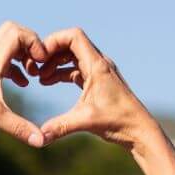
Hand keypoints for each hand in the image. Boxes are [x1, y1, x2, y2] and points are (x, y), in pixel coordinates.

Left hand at [0, 21, 48, 146]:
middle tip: (38, 63)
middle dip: (29, 43)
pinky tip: (22, 83)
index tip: (41, 62)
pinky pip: (2, 56)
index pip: (15, 33)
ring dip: (23, 53)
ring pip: (6, 42)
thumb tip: (42, 141)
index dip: (33, 42)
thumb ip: (21, 128)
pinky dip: (16, 63)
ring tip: (33, 74)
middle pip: (11, 30)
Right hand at [36, 27, 156, 148]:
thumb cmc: (118, 121)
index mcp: (97, 65)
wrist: (139, 130)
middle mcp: (99, 64)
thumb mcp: (86, 121)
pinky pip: (77, 69)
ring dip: (55, 64)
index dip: (54, 41)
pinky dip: (62, 73)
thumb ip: (60, 127)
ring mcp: (100, 73)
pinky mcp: (99, 82)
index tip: (40, 58)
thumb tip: (38, 138)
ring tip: (40, 79)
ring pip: (73, 57)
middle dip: (51, 54)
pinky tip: (49, 83)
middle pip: (71, 44)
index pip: (74, 36)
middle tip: (36, 69)